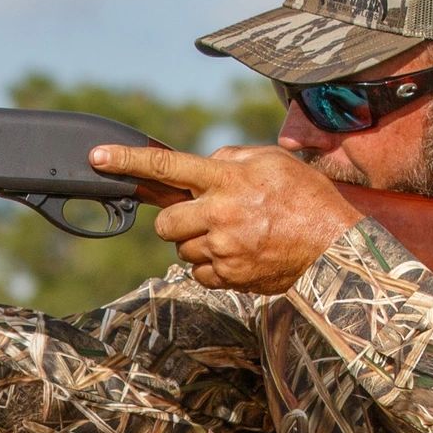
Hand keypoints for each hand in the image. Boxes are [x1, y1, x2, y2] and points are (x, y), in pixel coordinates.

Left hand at [90, 143, 360, 294]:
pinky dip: (211, 265)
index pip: (167, 165)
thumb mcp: (274, 162)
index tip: (98, 157)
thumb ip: (235, 158)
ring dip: (198, 243)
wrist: (335, 247)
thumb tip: (209, 162)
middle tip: (203, 217)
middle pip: (165, 222)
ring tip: (235, 235)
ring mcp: (222, 248)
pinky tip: (238, 254)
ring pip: (182, 249)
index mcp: (227, 179)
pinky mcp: (228, 276)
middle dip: (176, 220)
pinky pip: (199, 273)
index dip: (128, 160)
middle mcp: (219, 213)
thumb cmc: (308, 198)